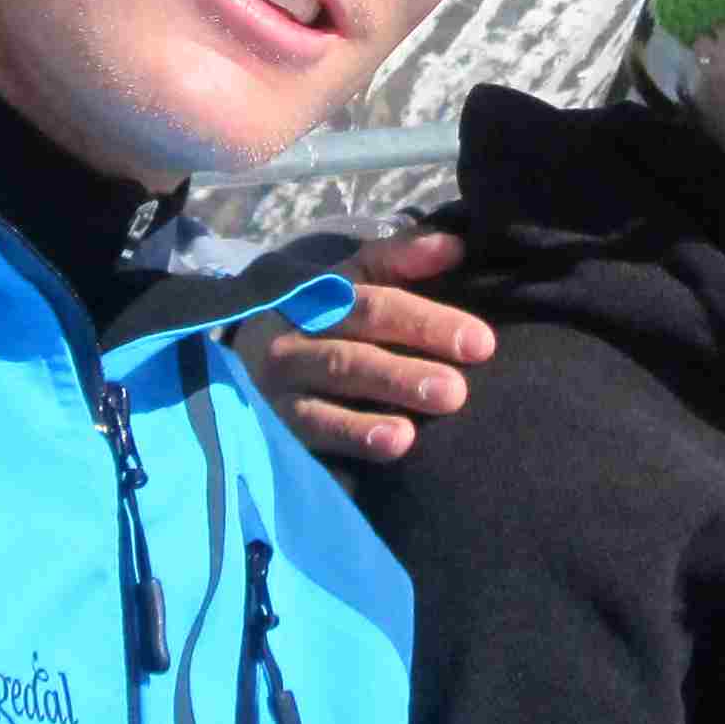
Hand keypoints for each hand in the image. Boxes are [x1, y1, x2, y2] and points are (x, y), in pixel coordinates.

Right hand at [244, 226, 497, 463]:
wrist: (244, 365)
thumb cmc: (323, 321)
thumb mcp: (350, 280)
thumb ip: (400, 260)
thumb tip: (456, 246)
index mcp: (316, 301)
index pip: (372, 305)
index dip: (424, 321)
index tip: (480, 342)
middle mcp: (290, 346)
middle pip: (349, 359)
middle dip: (401, 375)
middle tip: (454, 393)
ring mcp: (276, 396)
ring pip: (317, 412)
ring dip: (361, 426)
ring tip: (404, 438)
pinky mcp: (271, 437)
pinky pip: (297, 451)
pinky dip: (327, 463)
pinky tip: (357, 478)